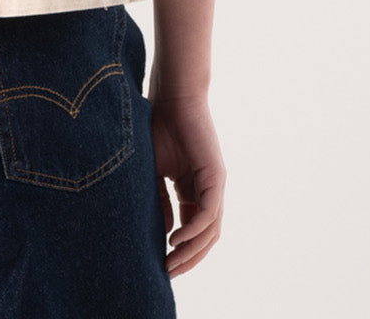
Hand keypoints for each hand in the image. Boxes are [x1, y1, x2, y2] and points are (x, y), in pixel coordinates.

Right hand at [149, 93, 225, 277]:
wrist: (172, 95)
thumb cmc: (159, 124)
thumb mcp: (153, 169)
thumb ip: (158, 200)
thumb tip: (160, 233)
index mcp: (193, 188)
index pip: (191, 229)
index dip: (178, 249)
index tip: (159, 264)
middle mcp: (208, 190)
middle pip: (204, 236)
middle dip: (187, 258)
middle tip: (167, 274)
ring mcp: (215, 184)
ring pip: (210, 230)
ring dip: (192, 251)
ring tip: (170, 263)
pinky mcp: (216, 177)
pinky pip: (209, 213)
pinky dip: (194, 230)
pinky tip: (176, 239)